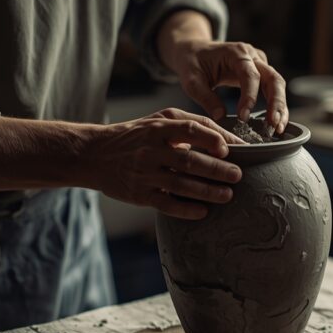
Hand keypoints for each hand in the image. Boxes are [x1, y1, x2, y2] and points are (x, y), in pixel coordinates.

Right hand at [86, 108, 243, 219]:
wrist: (94, 155)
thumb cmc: (134, 136)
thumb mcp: (156, 120)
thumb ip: (187, 124)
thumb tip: (223, 137)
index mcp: (158, 128)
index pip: (190, 129)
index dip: (212, 139)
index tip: (228, 148)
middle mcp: (151, 150)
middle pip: (190, 160)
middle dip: (217, 169)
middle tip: (237, 175)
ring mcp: (144, 174)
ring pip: (181, 185)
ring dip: (207, 191)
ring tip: (227, 195)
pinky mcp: (139, 194)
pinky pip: (166, 204)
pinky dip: (186, 209)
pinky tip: (203, 211)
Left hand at [157, 11, 288, 133]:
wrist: (195, 50)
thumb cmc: (192, 63)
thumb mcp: (191, 80)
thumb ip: (205, 97)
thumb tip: (220, 117)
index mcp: (236, 53)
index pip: (250, 75)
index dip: (250, 97)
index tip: (244, 118)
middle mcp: (252, 56)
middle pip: (273, 78)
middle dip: (276, 103)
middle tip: (273, 125)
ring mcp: (259, 63)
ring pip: (277, 84)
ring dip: (280, 107)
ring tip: (277, 129)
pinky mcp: (260, 73)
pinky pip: (273, 89)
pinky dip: (276, 106)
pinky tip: (275, 123)